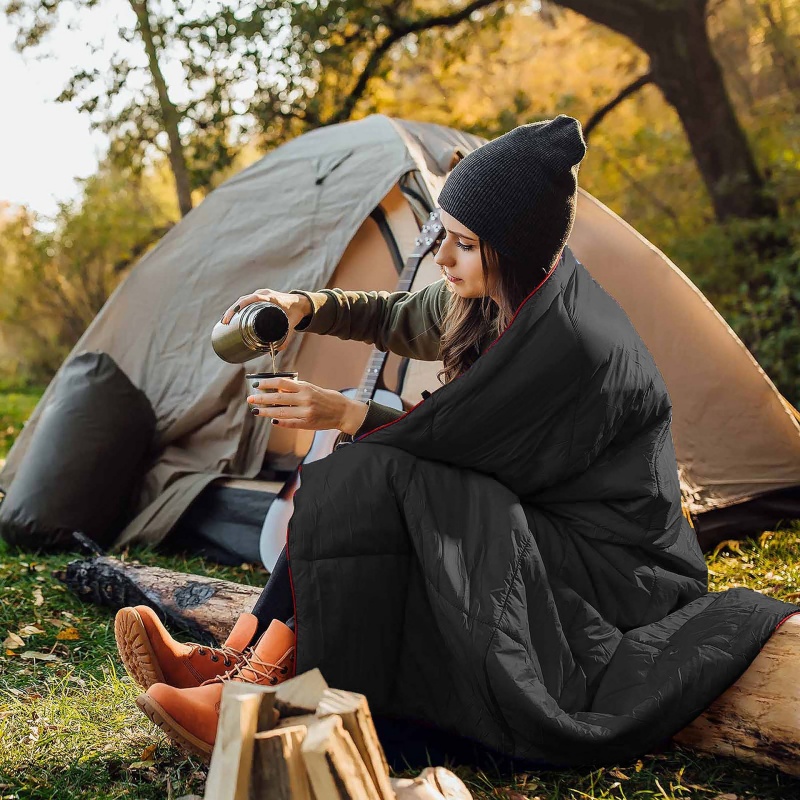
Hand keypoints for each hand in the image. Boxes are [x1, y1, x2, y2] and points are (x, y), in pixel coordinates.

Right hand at [221, 288, 311, 351]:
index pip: (253, 298)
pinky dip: (236, 307)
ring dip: (232, 309)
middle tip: (224, 322)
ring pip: (242, 300)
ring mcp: (260, 295)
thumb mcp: (292, 324)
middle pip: (243, 300)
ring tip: (224, 321)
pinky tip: (229, 315)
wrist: (300, 303)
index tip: (233, 313)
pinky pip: (245, 301)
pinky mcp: (258, 298)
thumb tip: (277, 351)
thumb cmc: (296, 312)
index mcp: (270, 297)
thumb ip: (287, 338)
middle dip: (232, 310)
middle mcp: (263, 294)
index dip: (242, 305)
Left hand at [248, 377, 367, 432]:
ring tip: (256, 411)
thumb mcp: (312, 388)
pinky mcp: (307, 423)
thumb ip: (296, 389)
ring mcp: (306, 412)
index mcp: (305, 387)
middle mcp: (305, 399)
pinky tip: (272, 421)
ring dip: (266, 412)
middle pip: (278, 398)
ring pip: (281, 412)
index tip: (256, 384)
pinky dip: (280, 422)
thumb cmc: (328, 398)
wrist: (344, 412)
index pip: (281, 383)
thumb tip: (278, 390)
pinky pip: (289, 423)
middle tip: (250, 399)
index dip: (267, 383)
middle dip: (262, 398)